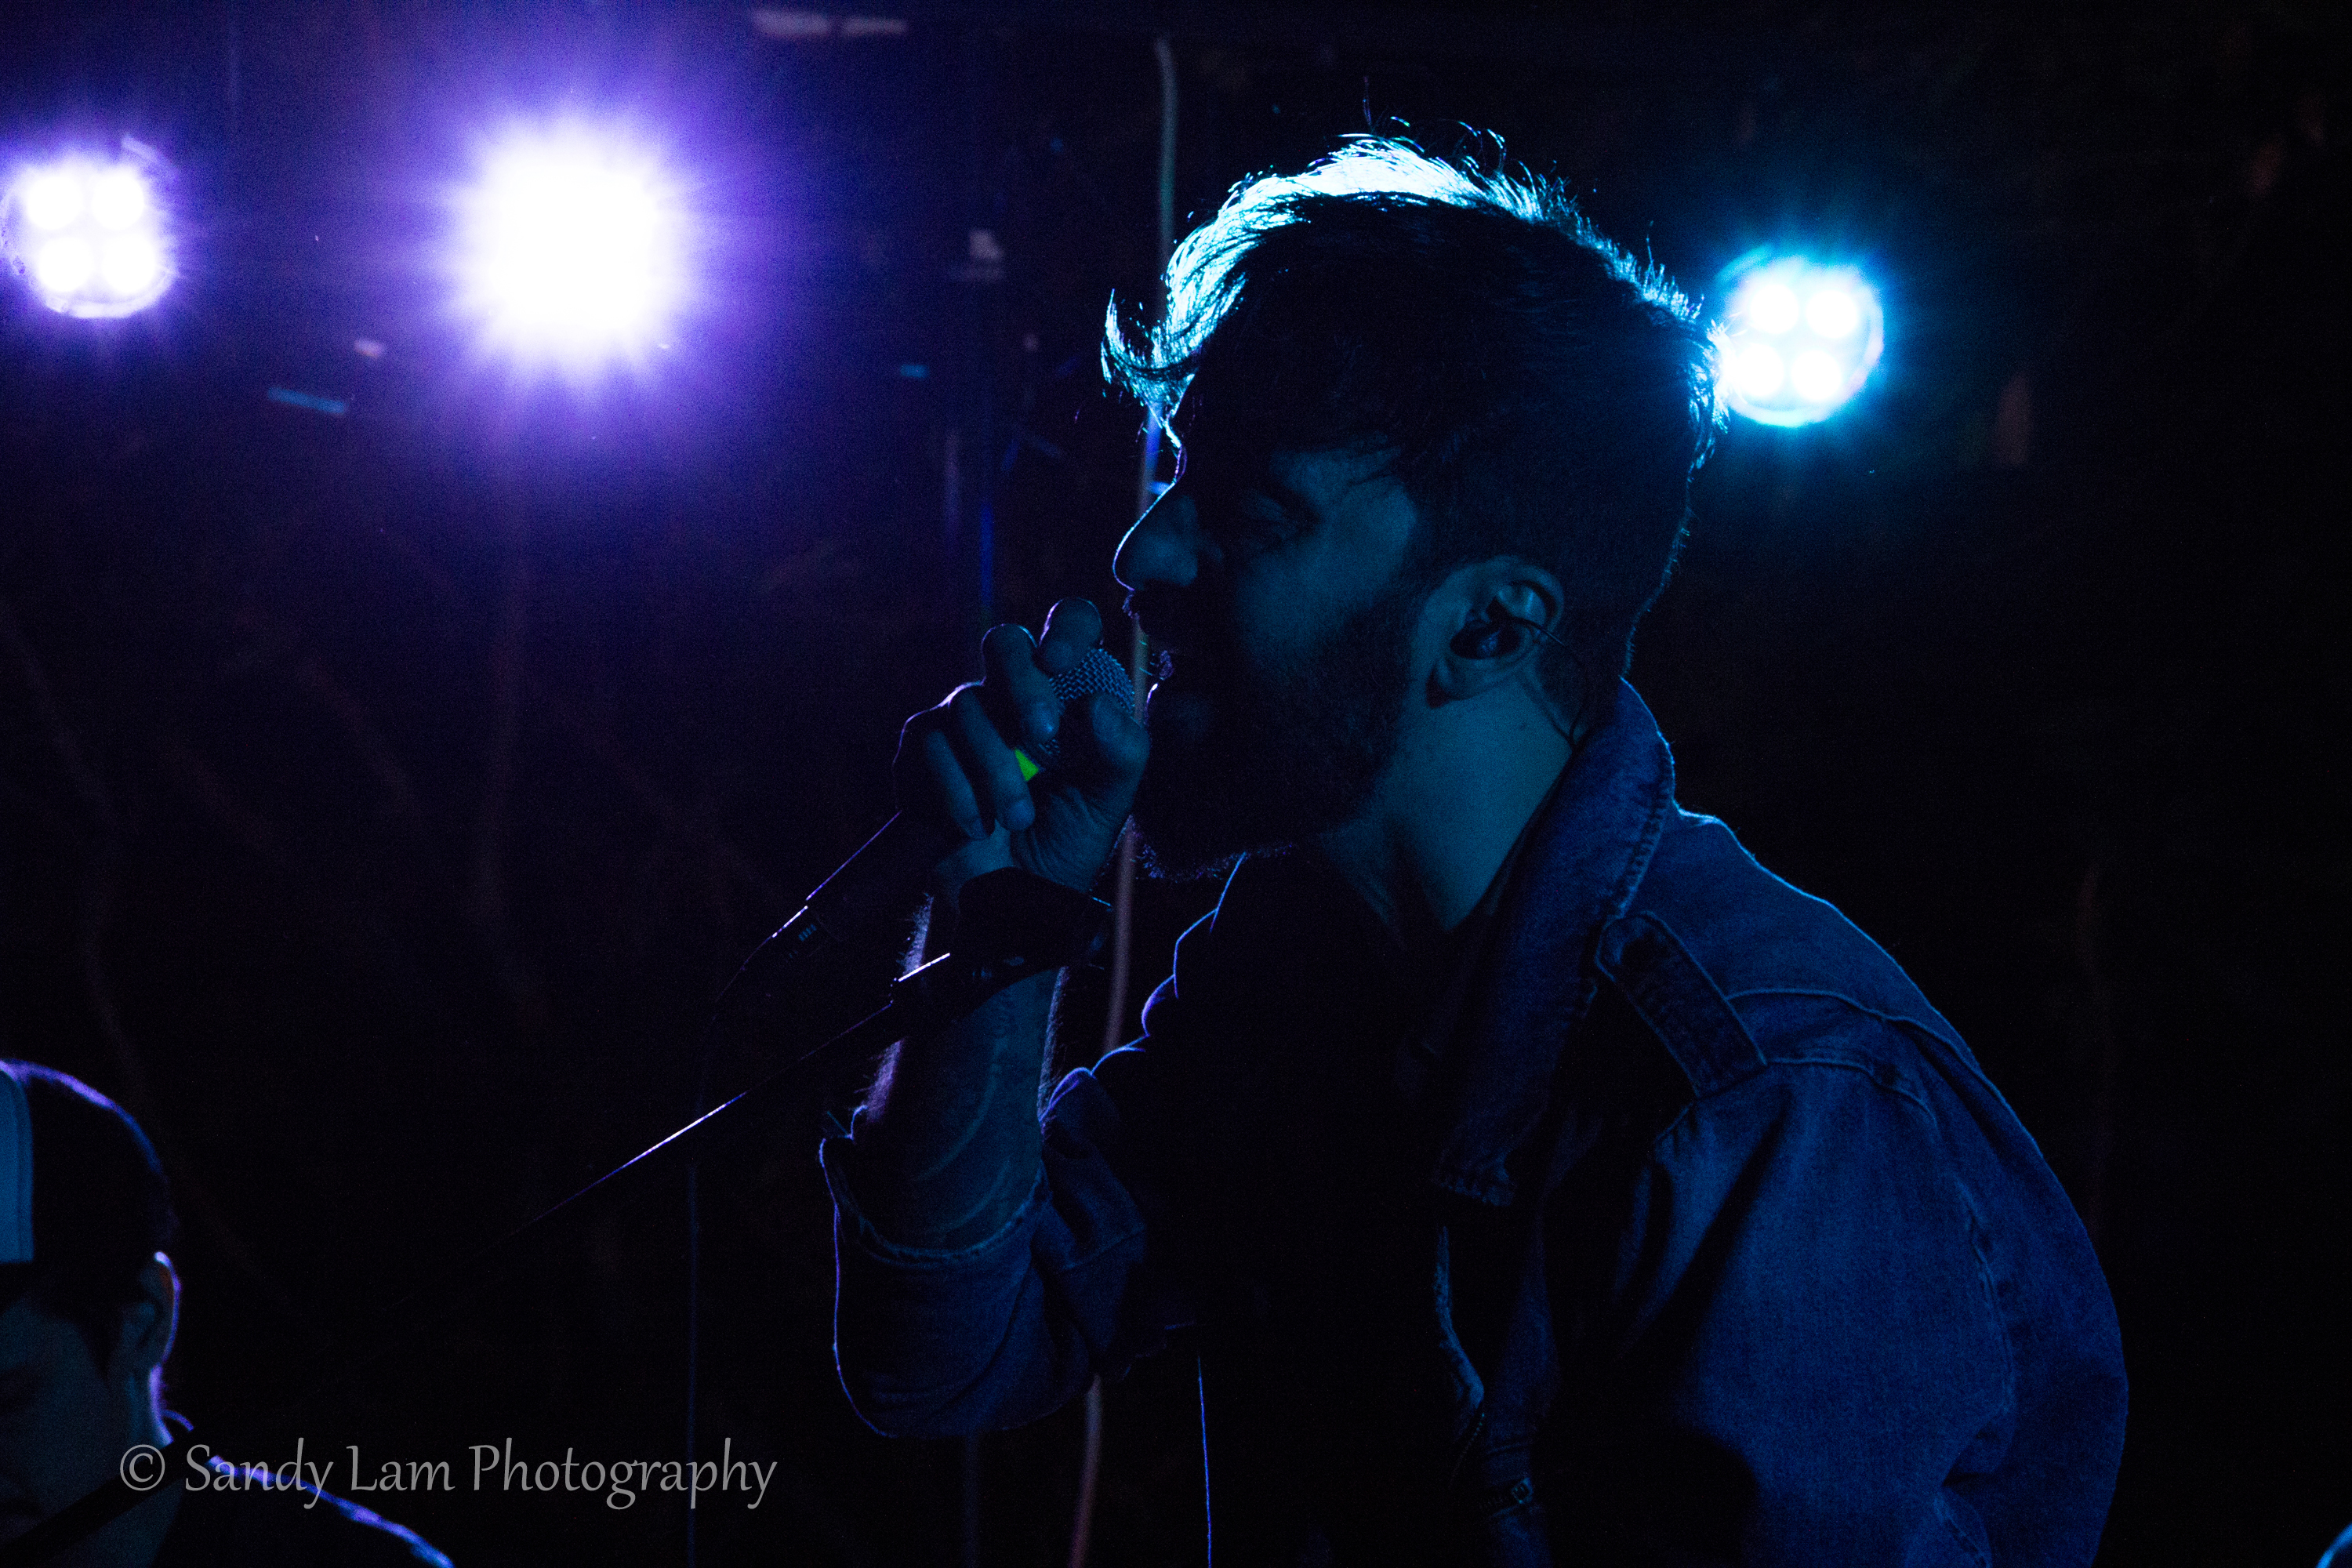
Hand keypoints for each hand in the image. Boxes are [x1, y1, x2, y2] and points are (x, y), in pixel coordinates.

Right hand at [892, 599, 1148, 906]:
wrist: (1013, 896)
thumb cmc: (1068, 839)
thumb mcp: (1109, 799)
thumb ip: (1121, 751)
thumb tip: (1096, 704)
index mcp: (1067, 692)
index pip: (1069, 624)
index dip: (1065, 628)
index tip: (1061, 663)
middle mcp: (1012, 693)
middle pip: (1003, 642)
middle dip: (1023, 686)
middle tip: (1043, 736)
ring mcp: (963, 717)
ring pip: (969, 706)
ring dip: (998, 770)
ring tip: (1019, 819)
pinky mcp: (922, 749)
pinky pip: (932, 744)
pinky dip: (958, 789)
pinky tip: (976, 825)